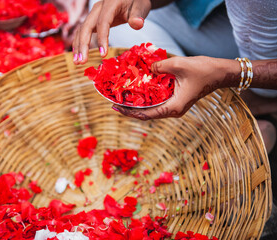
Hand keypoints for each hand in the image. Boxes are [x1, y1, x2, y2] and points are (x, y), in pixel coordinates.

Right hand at [72, 0, 151, 63]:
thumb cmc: (136, 2)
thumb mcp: (141, 6)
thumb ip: (138, 15)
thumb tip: (137, 23)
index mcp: (110, 3)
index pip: (103, 22)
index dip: (101, 39)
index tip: (103, 54)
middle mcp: (99, 7)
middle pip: (87, 26)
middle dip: (83, 45)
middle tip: (82, 61)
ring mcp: (94, 13)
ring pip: (82, 29)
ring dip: (78, 46)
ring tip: (77, 62)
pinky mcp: (93, 19)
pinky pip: (83, 30)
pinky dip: (79, 42)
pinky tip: (78, 55)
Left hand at [112, 56, 238, 119]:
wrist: (220, 72)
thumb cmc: (203, 70)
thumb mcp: (178, 65)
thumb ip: (158, 67)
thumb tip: (146, 69)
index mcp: (173, 107)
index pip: (145, 114)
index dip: (129, 112)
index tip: (115, 106)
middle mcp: (173, 110)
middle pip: (146, 114)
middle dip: (130, 109)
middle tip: (114, 102)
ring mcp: (174, 106)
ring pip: (151, 109)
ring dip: (137, 104)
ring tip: (122, 98)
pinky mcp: (175, 100)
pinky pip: (157, 102)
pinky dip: (146, 98)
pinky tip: (138, 91)